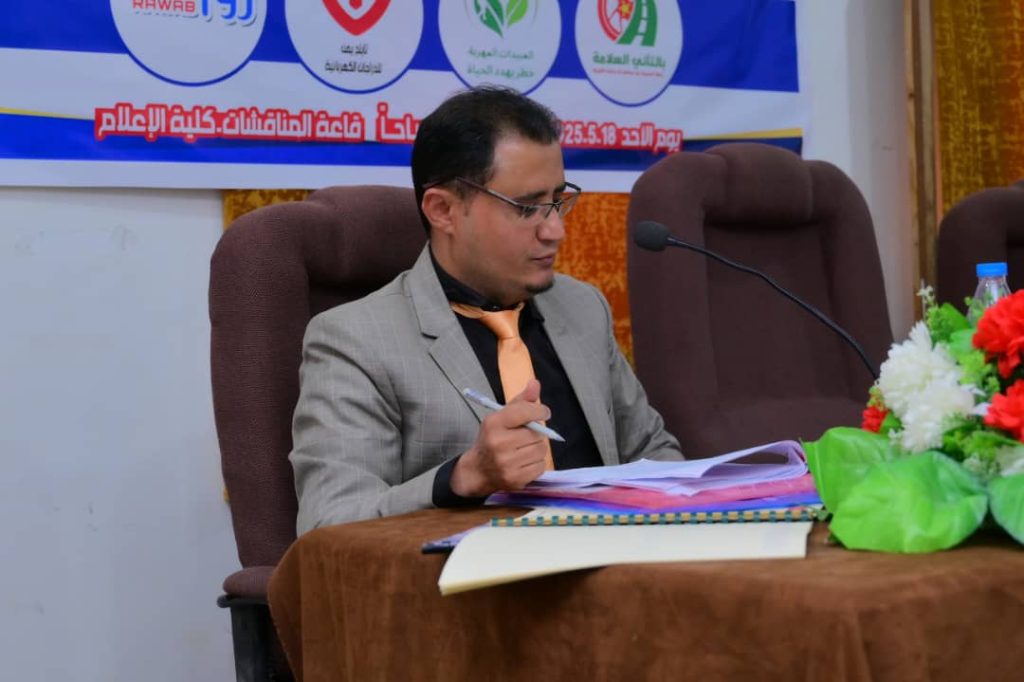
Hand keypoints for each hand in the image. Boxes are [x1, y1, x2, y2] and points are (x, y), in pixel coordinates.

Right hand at [450, 379, 550, 497]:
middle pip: (536, 433)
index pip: (524, 412)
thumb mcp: (502, 416)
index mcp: (494, 423)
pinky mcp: (515, 479)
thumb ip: (521, 401)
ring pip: (541, 450)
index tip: (543, 412)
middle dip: (536, 432)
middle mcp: (499, 443)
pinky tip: (524, 461)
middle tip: (526, 435)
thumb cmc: (493, 438)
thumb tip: (535, 383)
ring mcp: (507, 464)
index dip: (539, 410)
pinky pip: (540, 466)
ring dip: (537, 448)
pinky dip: (537, 463)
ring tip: (524, 448)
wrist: (478, 470)